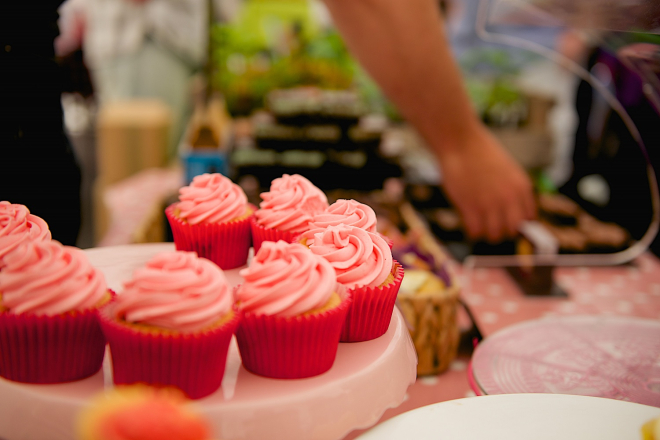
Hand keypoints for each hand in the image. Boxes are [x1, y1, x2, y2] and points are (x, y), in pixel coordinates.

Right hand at [437, 126, 535, 242]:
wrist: (461, 142)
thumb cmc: (480, 153)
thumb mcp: (508, 169)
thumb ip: (513, 190)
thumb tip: (510, 212)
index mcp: (522, 187)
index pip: (529, 219)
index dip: (516, 222)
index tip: (505, 221)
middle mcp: (510, 198)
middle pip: (512, 231)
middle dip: (502, 230)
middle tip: (490, 224)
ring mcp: (490, 204)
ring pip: (494, 235)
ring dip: (485, 232)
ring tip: (478, 223)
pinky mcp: (471, 207)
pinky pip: (475, 232)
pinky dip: (471, 230)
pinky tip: (467, 221)